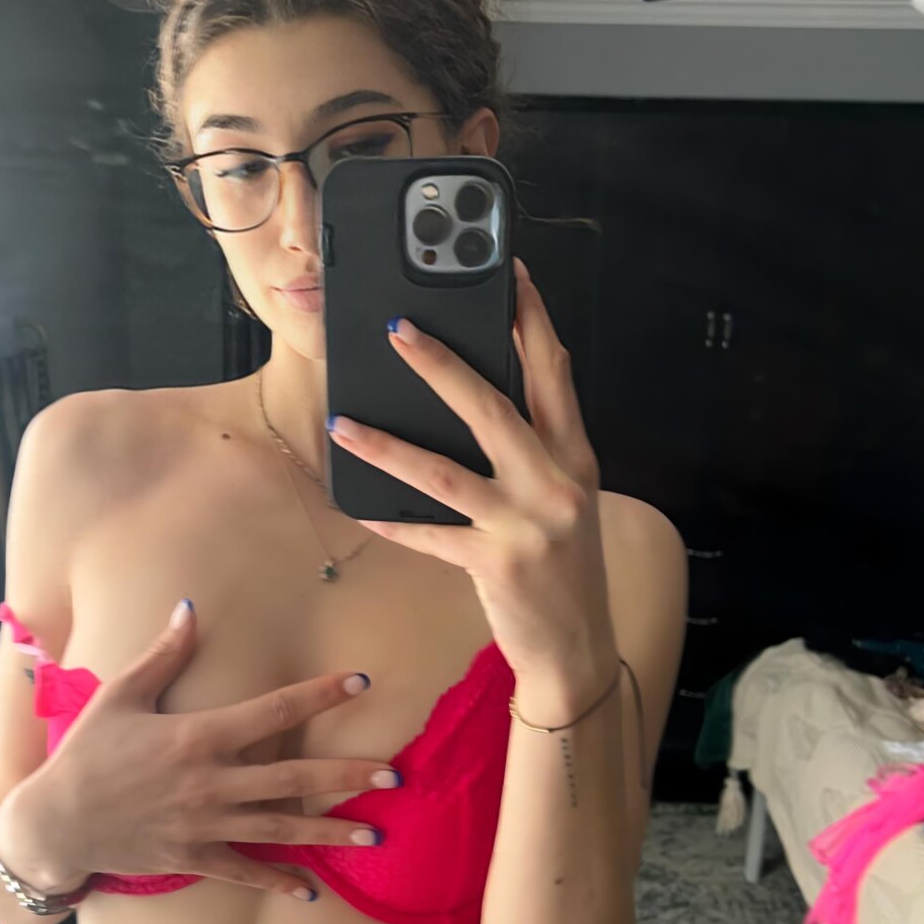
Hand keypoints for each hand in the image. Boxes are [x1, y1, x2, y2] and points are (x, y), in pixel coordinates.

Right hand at [0, 602, 400, 900]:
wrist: (54, 824)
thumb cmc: (86, 754)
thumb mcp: (120, 696)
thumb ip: (163, 655)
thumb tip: (190, 607)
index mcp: (197, 738)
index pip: (272, 711)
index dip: (319, 695)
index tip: (360, 682)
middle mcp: (209, 784)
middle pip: (291, 778)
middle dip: (345, 776)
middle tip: (394, 774)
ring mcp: (203, 826)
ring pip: (280, 830)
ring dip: (330, 832)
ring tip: (375, 834)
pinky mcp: (193, 859)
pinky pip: (244, 873)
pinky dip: (278, 881)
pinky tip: (312, 889)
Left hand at [326, 257, 613, 677]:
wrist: (580, 650)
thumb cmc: (563, 567)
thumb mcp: (565, 499)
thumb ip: (535, 450)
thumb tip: (476, 395)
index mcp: (575, 458)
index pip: (555, 373)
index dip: (531, 319)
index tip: (507, 273)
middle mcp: (556, 484)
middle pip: (493, 407)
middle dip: (442, 364)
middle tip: (395, 328)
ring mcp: (527, 526)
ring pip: (446, 471)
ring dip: (388, 443)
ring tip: (344, 420)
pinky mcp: (496, 566)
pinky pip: (431, 535)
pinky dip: (393, 519)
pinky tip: (359, 503)